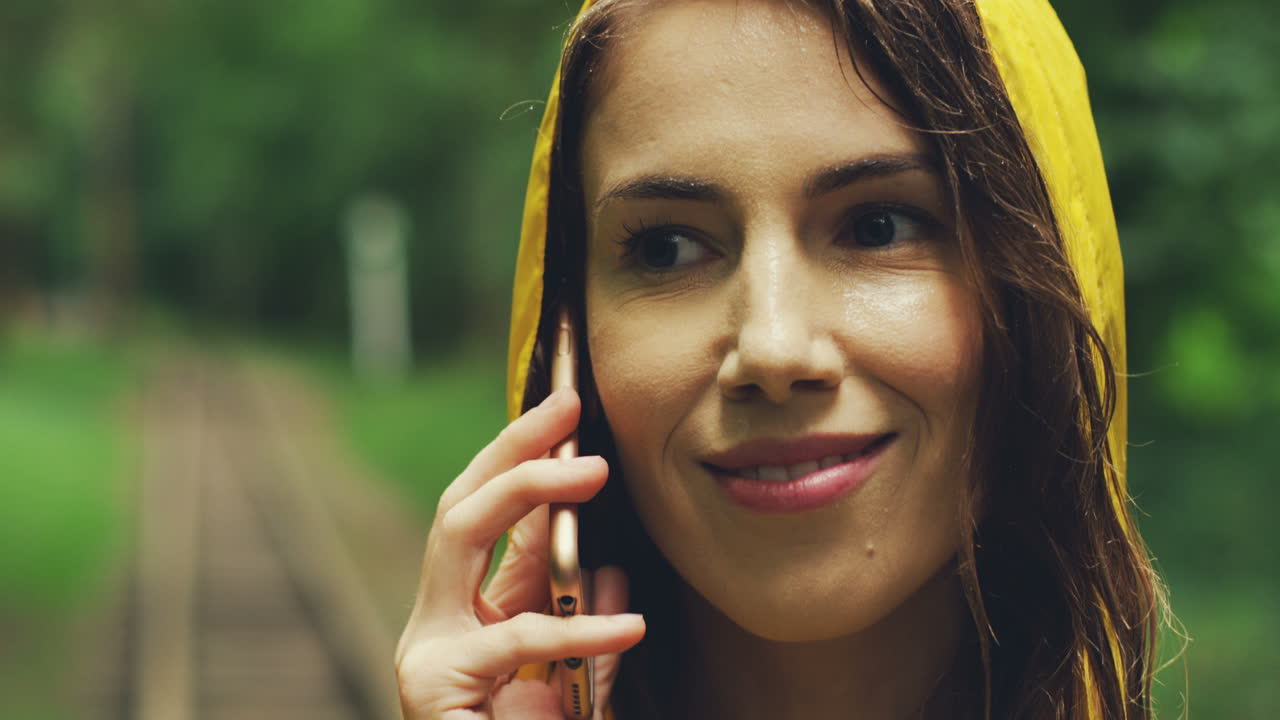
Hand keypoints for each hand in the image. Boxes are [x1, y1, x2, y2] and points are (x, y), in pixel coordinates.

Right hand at [396, 388, 643, 718]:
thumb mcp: (572, 682)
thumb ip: (582, 628)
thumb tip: (612, 574)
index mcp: (468, 617)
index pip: (485, 518)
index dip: (521, 458)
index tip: (569, 410)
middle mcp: (436, 624)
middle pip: (458, 504)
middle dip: (510, 447)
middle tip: (567, 407)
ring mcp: (425, 651)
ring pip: (455, 532)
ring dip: (525, 489)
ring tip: (593, 470)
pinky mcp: (432, 687)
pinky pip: (514, 639)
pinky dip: (576, 630)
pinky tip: (627, 626)